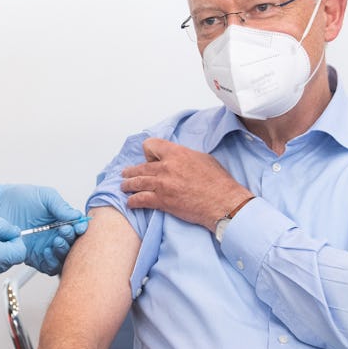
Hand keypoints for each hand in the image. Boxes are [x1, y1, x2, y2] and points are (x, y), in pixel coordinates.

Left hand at [0, 184, 88, 274]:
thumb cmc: (19, 198)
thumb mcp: (44, 196)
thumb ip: (60, 206)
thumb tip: (76, 216)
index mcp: (61, 220)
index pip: (77, 229)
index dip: (81, 229)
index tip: (78, 227)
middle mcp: (55, 235)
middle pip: (72, 245)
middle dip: (71, 240)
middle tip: (64, 232)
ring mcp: (45, 247)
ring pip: (62, 258)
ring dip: (62, 252)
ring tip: (55, 242)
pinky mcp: (34, 257)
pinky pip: (48, 266)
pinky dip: (51, 261)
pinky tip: (46, 251)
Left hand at [120, 138, 252, 231]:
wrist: (223, 202)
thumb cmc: (218, 182)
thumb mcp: (202, 158)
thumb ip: (184, 156)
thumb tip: (177, 159)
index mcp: (176, 153)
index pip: (150, 145)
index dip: (148, 153)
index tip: (150, 159)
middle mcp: (166, 167)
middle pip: (139, 167)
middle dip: (130, 171)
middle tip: (126, 174)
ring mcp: (162, 185)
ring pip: (136, 182)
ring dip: (128, 185)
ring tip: (124, 187)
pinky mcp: (162, 201)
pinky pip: (140, 200)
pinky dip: (133, 201)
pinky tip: (131, 203)